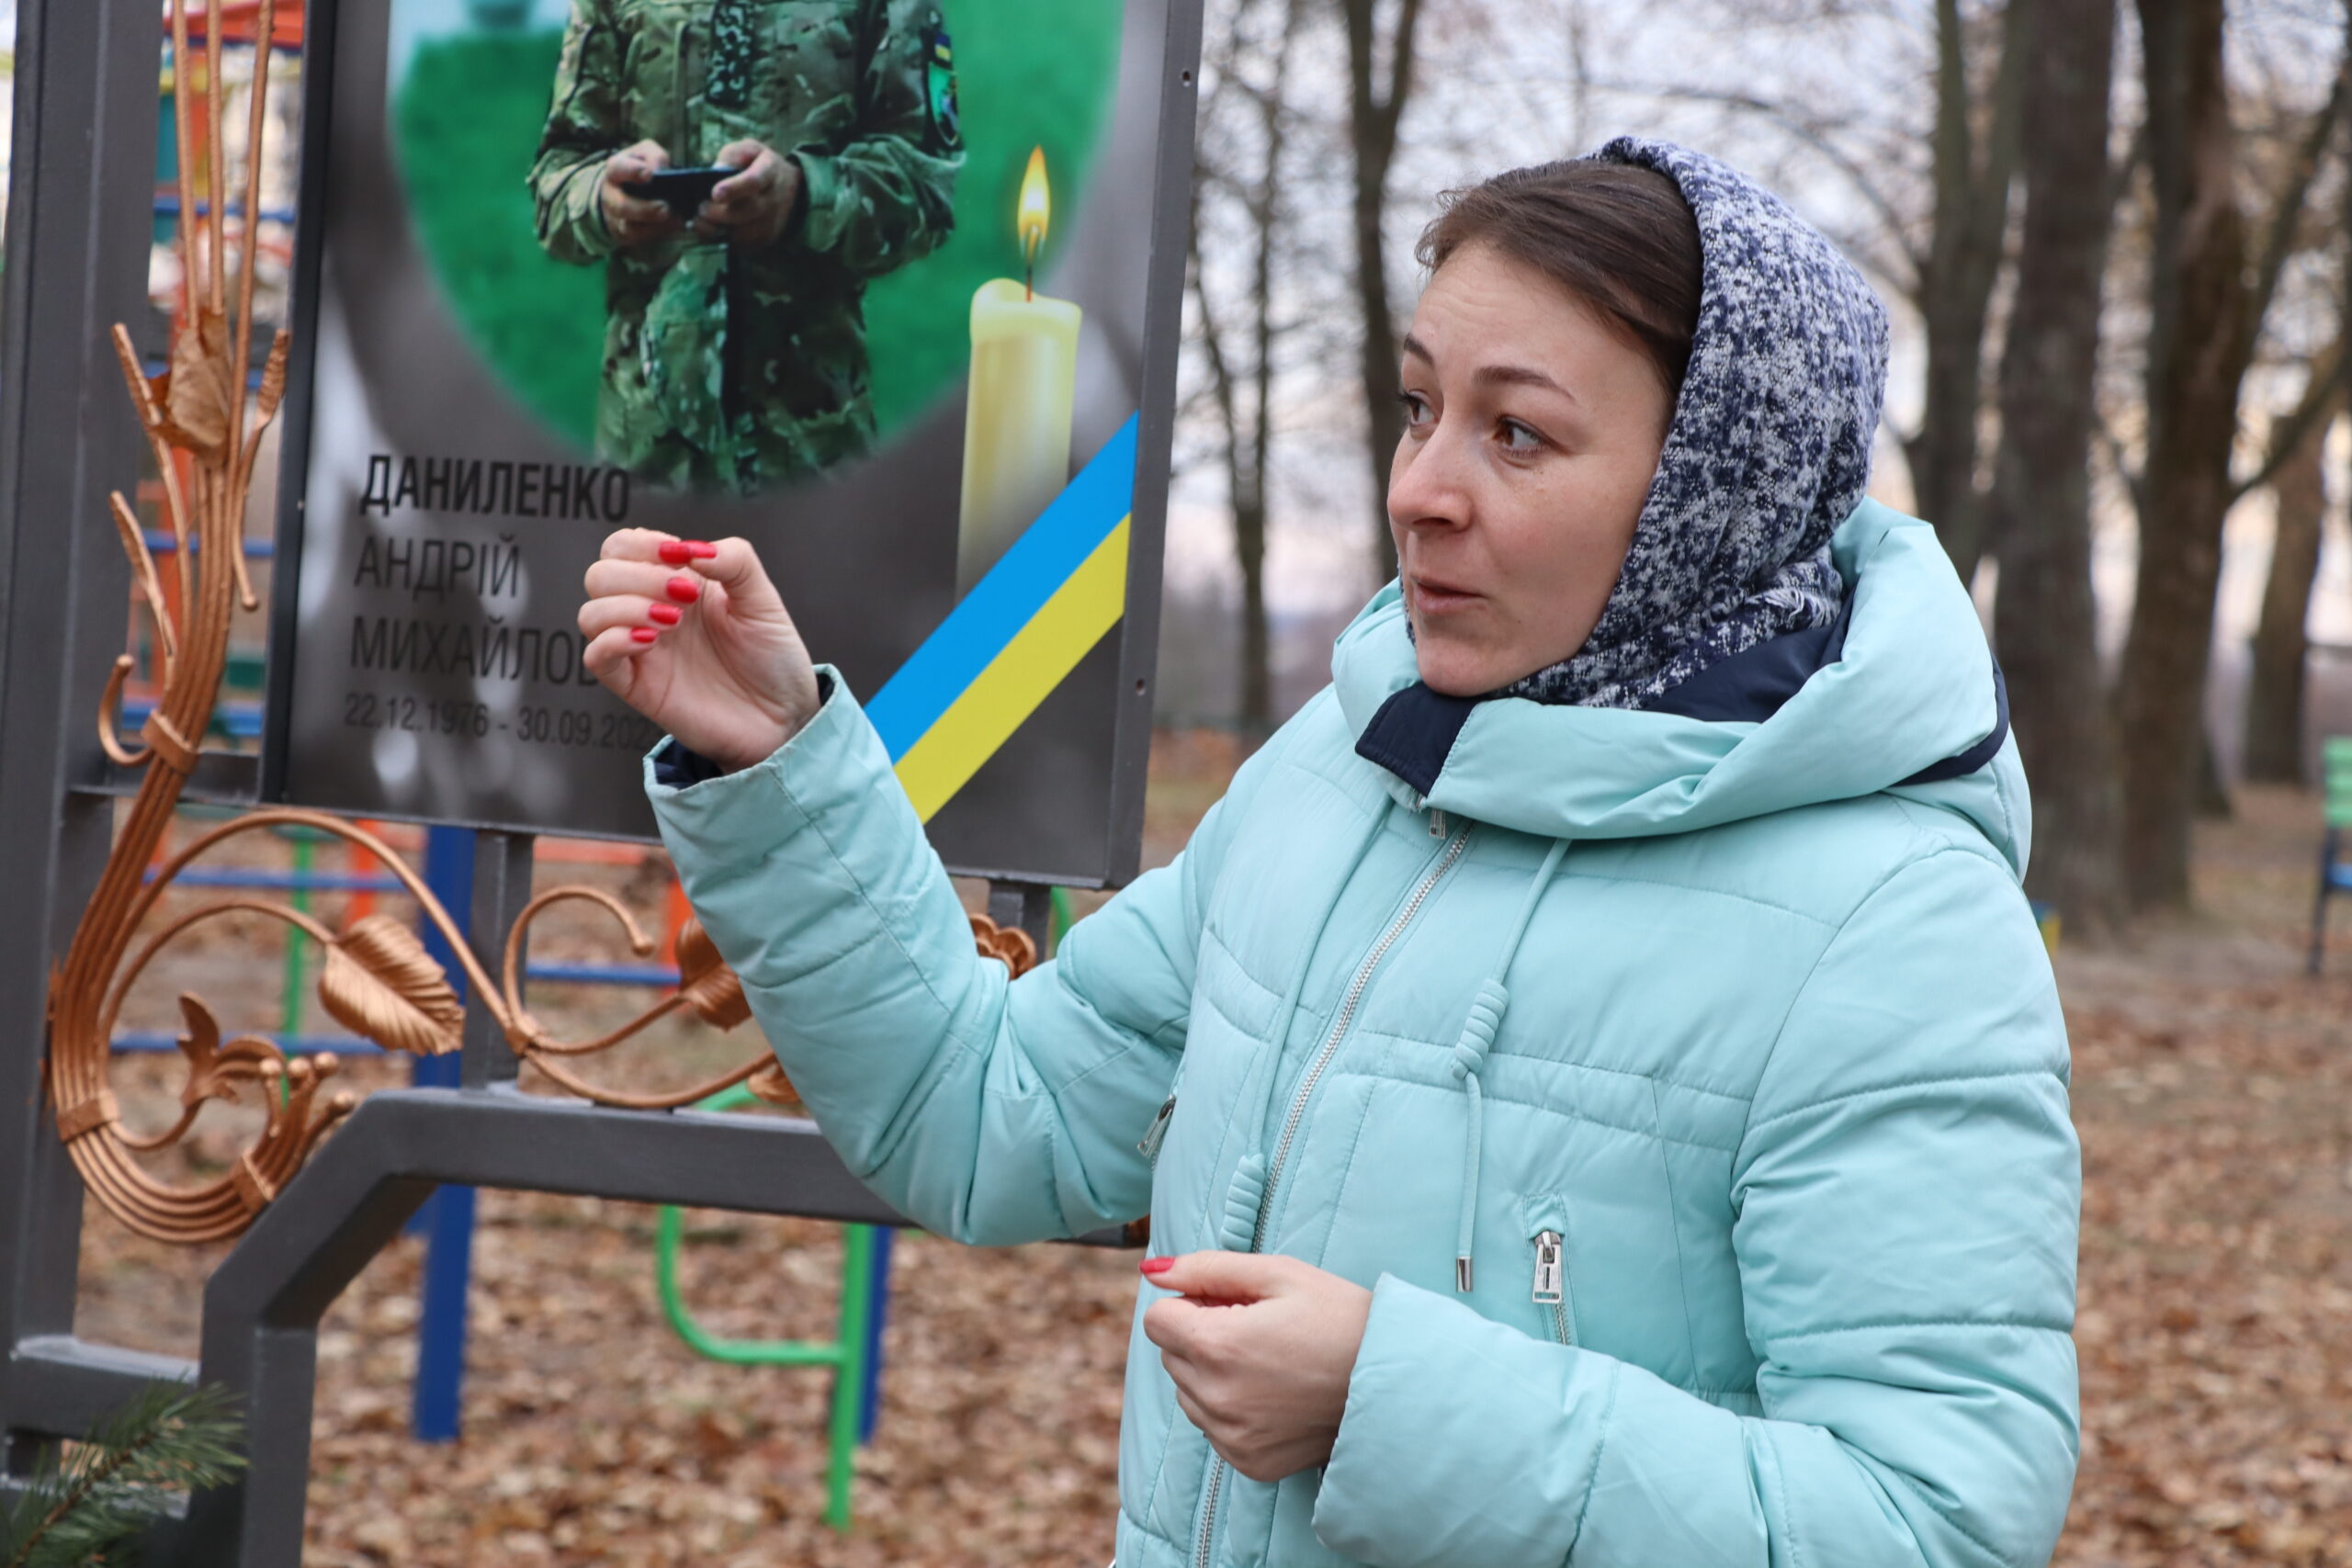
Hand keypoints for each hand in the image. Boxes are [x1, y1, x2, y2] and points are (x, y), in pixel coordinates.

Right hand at [579, 530, 822, 771]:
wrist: (783, 716)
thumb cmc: (772, 658)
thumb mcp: (763, 598)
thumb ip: (734, 560)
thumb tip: (692, 549)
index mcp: (674, 583)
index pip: (623, 547)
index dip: (642, 545)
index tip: (679, 557)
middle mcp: (649, 611)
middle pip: (599, 576)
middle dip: (637, 575)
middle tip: (684, 594)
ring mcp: (641, 650)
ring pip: (590, 614)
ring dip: (626, 606)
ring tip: (674, 620)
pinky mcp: (637, 686)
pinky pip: (596, 658)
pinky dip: (614, 641)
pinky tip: (652, 640)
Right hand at [600, 140, 682, 247]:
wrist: (627, 191)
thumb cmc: (639, 169)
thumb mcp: (645, 154)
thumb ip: (654, 156)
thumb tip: (660, 170)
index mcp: (615, 172)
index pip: (617, 169)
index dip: (632, 172)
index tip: (648, 174)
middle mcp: (611, 196)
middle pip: (622, 206)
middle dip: (645, 209)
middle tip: (665, 208)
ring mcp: (616, 218)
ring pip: (630, 228)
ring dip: (654, 226)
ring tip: (675, 219)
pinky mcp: (625, 235)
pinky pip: (640, 239)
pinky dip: (659, 233)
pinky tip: (674, 225)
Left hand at [695, 139, 802, 249]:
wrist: (790, 187)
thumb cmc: (760, 165)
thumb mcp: (748, 150)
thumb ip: (731, 156)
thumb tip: (715, 171)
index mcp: (770, 171)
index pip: (753, 182)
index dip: (734, 189)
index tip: (715, 193)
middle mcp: (775, 198)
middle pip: (747, 212)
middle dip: (720, 213)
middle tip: (701, 209)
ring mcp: (773, 221)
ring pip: (745, 233)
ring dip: (719, 230)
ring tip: (702, 221)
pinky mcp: (767, 237)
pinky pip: (744, 244)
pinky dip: (725, 240)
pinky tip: (713, 230)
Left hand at [1140, 1253, 1372, 1482]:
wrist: (1397, 1381)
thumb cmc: (1341, 1317)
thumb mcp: (1279, 1274)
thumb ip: (1206, 1268)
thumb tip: (1151, 1271)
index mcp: (1217, 1344)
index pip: (1158, 1319)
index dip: (1194, 1302)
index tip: (1234, 1304)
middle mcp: (1215, 1398)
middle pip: (1171, 1356)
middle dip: (1201, 1337)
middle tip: (1258, 1330)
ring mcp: (1231, 1437)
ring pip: (1189, 1394)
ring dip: (1214, 1375)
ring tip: (1271, 1363)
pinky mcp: (1249, 1462)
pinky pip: (1214, 1429)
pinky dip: (1233, 1410)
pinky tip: (1277, 1395)